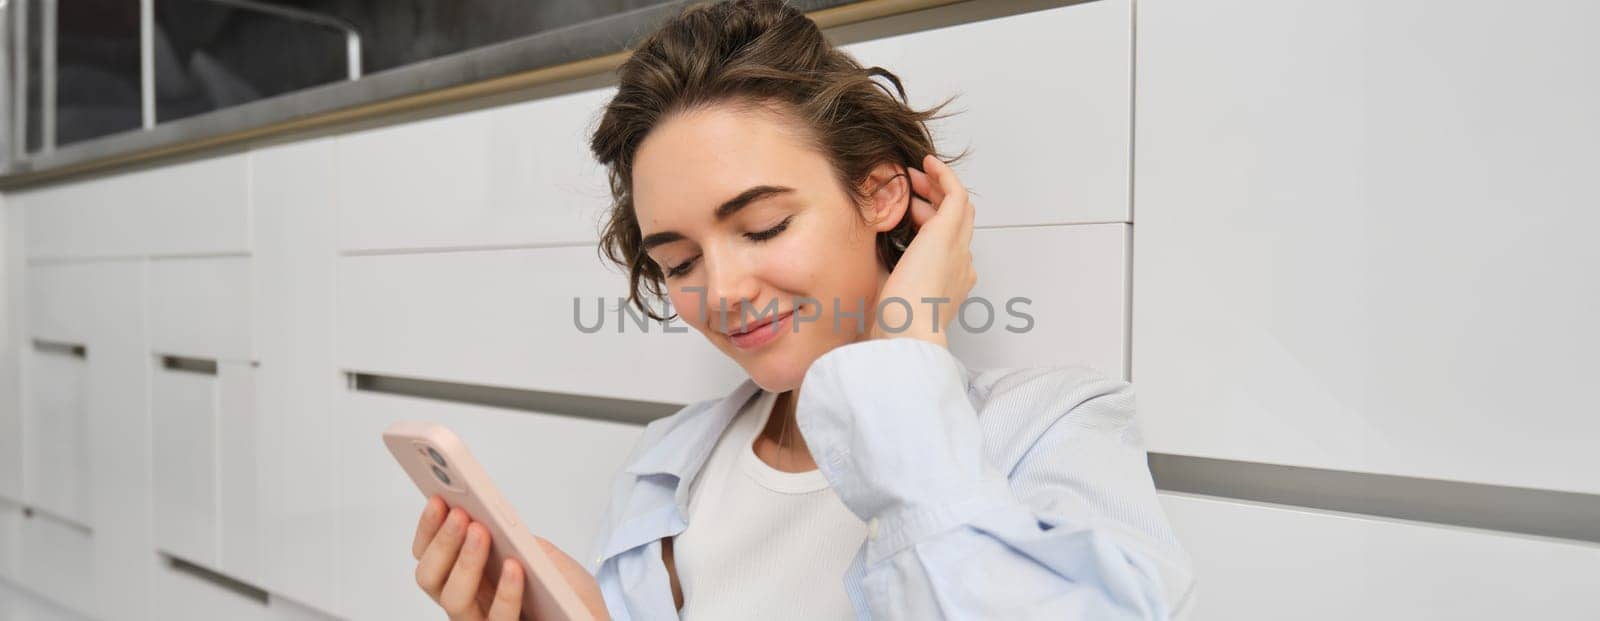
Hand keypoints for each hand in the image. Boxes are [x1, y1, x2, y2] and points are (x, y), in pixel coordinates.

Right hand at [412, 496, 609, 620]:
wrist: (591, 619)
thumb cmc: (568, 592)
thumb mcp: (543, 555)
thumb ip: (517, 537)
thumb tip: (490, 512)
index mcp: (470, 579)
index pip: (431, 556)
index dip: (429, 528)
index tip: (438, 499)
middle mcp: (470, 603)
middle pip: (430, 579)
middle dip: (443, 543)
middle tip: (460, 515)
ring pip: (454, 601)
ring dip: (465, 562)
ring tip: (480, 531)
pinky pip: (498, 619)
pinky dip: (505, 591)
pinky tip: (514, 566)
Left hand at [870, 154, 976, 347]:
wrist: (908, 332)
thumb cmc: (895, 325)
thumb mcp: (892, 302)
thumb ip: (889, 285)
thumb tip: (871, 276)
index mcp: (952, 283)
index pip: (950, 245)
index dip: (930, 224)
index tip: (909, 216)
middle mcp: (962, 264)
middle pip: (958, 222)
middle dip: (936, 202)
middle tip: (913, 189)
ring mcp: (959, 248)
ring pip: (959, 206)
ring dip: (937, 187)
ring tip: (914, 175)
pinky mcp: (948, 233)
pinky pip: (956, 194)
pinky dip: (944, 176)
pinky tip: (927, 164)